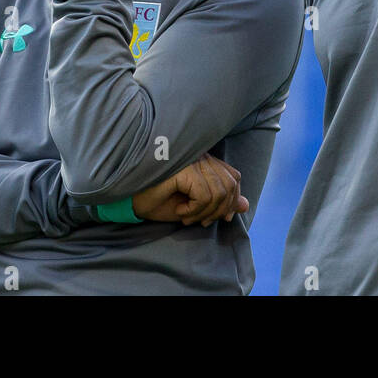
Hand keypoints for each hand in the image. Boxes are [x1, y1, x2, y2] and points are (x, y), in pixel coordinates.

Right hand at [131, 154, 248, 226]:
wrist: (131, 199)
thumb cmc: (159, 199)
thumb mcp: (194, 205)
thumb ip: (220, 202)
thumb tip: (246, 204)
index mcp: (203, 160)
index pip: (233, 176)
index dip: (232, 199)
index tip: (222, 218)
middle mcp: (199, 156)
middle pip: (229, 184)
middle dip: (220, 210)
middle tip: (201, 221)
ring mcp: (191, 160)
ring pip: (218, 192)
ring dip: (204, 212)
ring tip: (187, 216)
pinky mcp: (184, 169)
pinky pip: (204, 195)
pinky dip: (195, 209)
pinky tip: (180, 210)